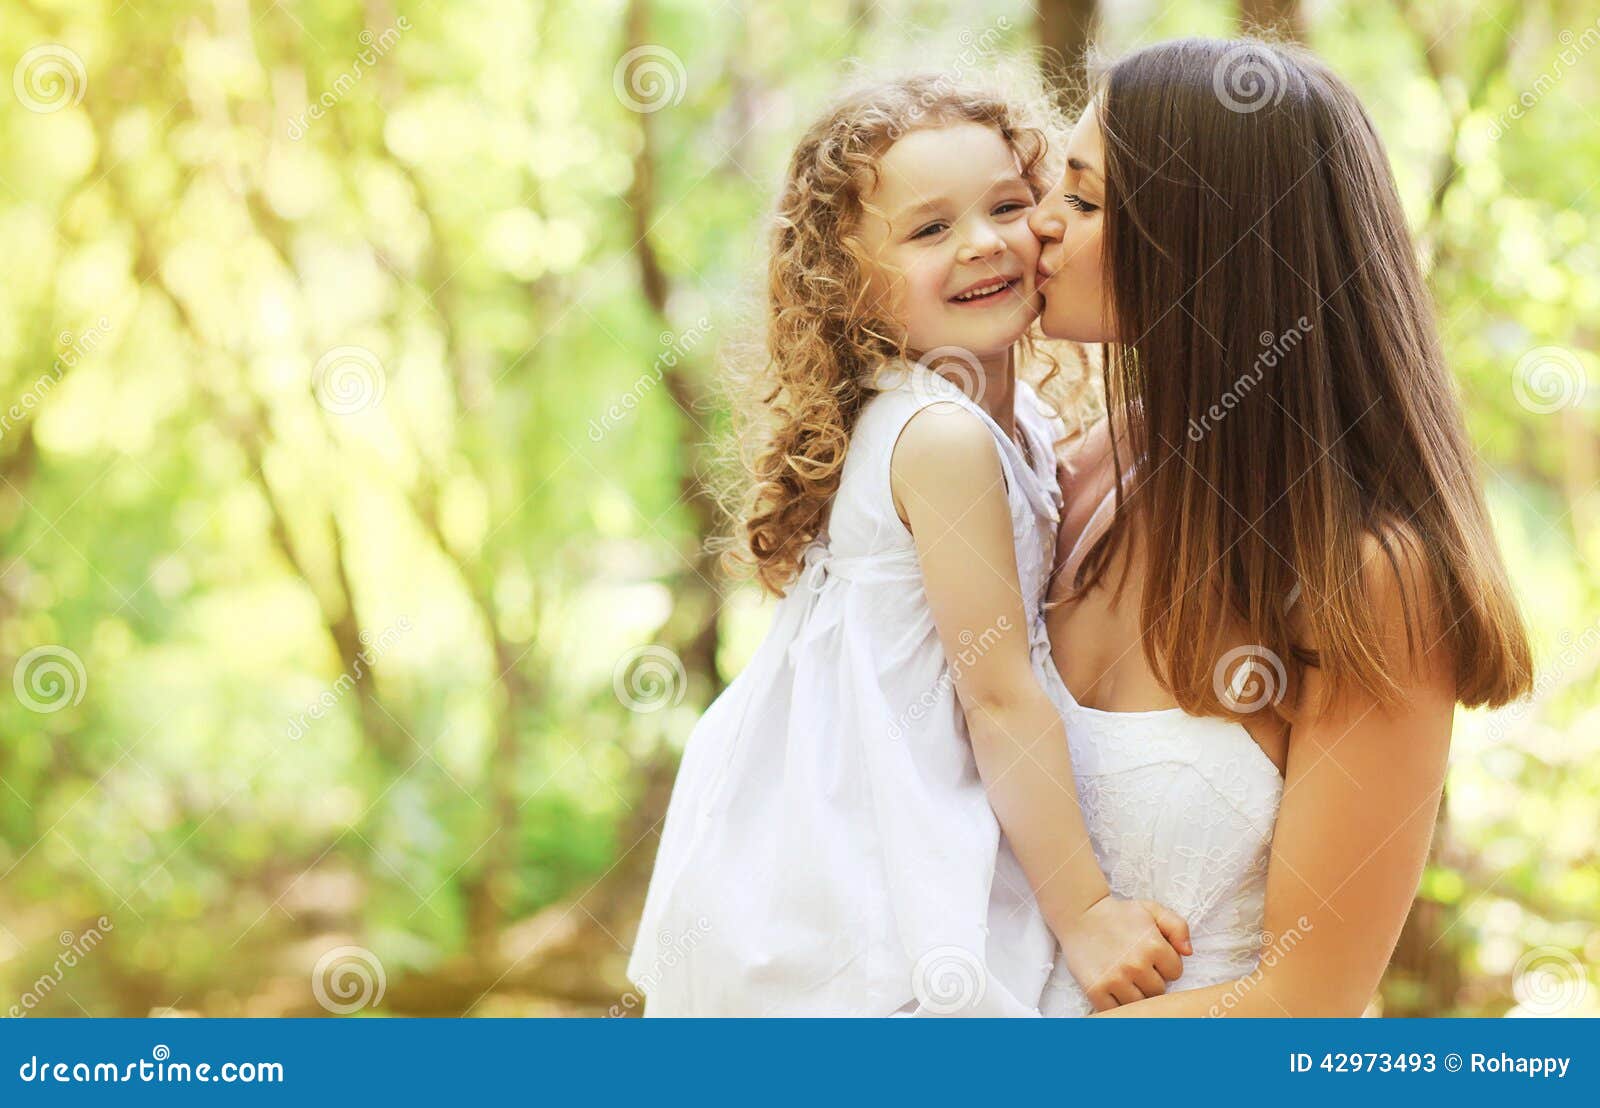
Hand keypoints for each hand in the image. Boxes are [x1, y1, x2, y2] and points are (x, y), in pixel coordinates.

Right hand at [1057, 895, 1191, 1011]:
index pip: (1175, 973)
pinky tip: (1113, 991)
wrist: (1080, 914)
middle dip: (1151, 981)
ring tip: (1126, 979)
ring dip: (1135, 994)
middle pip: (1159, 991)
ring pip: (1140, 1004)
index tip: (1152, 958)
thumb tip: (1188, 953)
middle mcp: (1135, 964)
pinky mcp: (1096, 989)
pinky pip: (1116, 1011)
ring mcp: (1115, 979)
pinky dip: (1116, 1005)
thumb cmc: (1119, 915)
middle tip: (1136, 968)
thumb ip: (1177, 926)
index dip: (1165, 966)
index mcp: (1153, 945)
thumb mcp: (1151, 910)